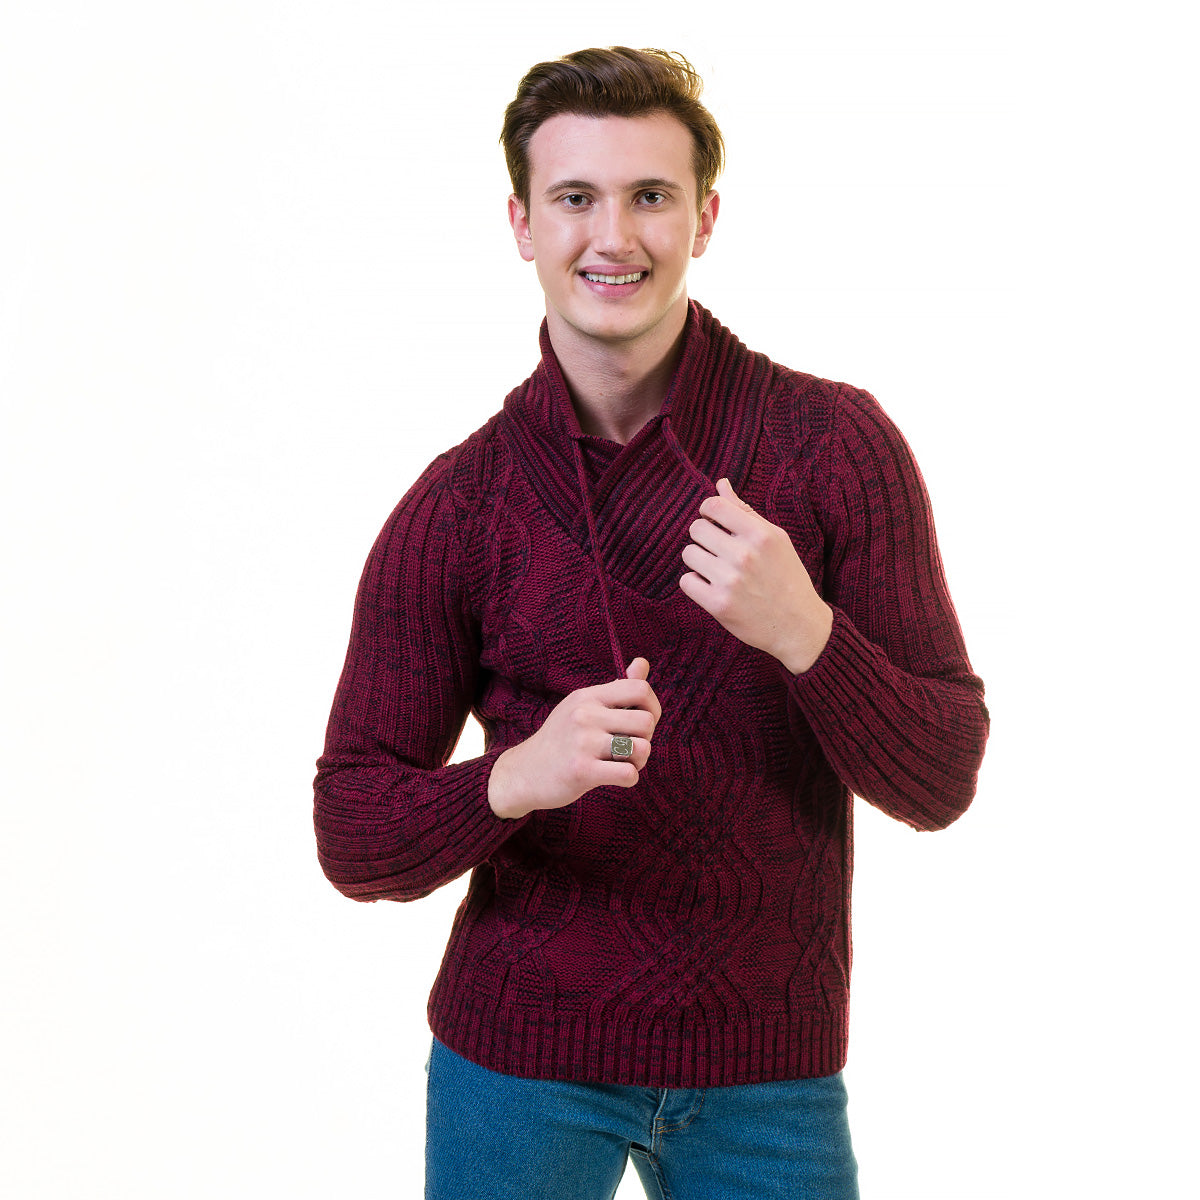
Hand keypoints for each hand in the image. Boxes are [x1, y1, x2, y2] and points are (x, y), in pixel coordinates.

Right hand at [487, 658, 660, 819]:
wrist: (522, 773)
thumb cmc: (561, 740)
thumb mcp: (582, 707)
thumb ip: (616, 689)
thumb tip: (643, 662)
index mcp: (588, 696)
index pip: (639, 689)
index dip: (652, 707)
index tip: (643, 723)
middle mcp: (585, 715)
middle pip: (646, 721)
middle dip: (647, 739)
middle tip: (630, 748)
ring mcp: (583, 743)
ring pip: (641, 748)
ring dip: (639, 761)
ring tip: (623, 763)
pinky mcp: (581, 771)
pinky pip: (628, 774)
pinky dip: (630, 779)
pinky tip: (616, 778)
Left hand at [679, 478, 832, 673]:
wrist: (798, 624)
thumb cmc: (785, 576)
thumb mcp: (774, 539)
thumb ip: (744, 511)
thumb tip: (720, 483)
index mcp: (759, 534)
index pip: (712, 506)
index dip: (708, 513)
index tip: (716, 524)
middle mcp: (744, 555)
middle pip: (695, 529)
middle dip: (704, 538)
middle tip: (719, 551)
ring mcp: (730, 581)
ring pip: (688, 554)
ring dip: (698, 561)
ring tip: (718, 570)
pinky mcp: (718, 604)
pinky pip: (686, 581)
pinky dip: (696, 584)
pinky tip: (713, 587)